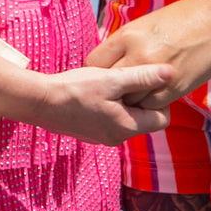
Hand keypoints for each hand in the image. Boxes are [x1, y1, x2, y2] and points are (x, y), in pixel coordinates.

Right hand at [33, 64, 175, 145]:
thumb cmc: (75, 89)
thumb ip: (143, 77)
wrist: (38, 101)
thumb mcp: (112, 79)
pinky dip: (109, 105)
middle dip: (141, 99)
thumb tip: (171, 72)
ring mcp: (101, 137)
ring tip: (110, 82)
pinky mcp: (89, 132)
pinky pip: (110, 119)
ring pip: (126, 118)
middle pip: (144, 119)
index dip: (159, 99)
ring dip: (124, 101)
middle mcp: (117, 138)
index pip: (162, 119)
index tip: (147, 81)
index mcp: (127, 127)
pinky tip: (96, 91)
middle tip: (128, 78)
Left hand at [87, 0, 210, 108]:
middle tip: (117, 91)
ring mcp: (155, 74)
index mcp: (126, 36)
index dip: (97, 72)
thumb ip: (124, 44)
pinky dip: (151, 104)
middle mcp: (137, 55)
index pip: (94, 63)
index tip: (103, 76)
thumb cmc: (179, 19)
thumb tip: (109, 63)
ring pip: (130, 100)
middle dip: (111, 89)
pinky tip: (155, 95)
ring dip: (132, 100)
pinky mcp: (174, 88)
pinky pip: (151, 106)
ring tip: (138, 94)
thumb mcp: (143, 25)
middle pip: (110, 84)